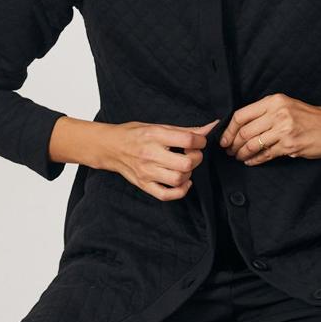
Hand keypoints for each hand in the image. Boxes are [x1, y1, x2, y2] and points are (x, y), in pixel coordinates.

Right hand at [106, 117, 220, 199]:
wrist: (110, 147)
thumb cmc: (134, 134)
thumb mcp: (158, 126)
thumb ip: (185, 130)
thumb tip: (209, 128)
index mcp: (154, 136)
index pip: (187, 139)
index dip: (200, 141)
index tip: (199, 141)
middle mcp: (150, 154)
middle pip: (185, 163)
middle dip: (196, 159)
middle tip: (192, 155)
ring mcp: (146, 172)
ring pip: (178, 179)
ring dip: (188, 174)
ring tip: (185, 167)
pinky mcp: (144, 184)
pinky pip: (166, 195)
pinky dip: (180, 191)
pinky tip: (183, 182)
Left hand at [219, 95, 320, 163]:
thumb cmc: (311, 118)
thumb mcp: (288, 106)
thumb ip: (266, 113)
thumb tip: (242, 127)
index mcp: (274, 101)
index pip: (242, 115)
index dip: (229, 130)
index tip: (224, 139)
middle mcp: (278, 113)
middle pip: (244, 131)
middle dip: (233, 144)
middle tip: (229, 151)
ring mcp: (284, 129)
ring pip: (253, 144)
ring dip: (242, 154)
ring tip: (239, 157)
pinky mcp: (290, 145)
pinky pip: (265, 155)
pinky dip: (255, 160)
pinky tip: (250, 162)